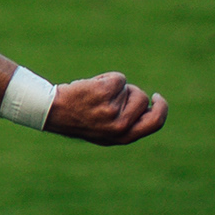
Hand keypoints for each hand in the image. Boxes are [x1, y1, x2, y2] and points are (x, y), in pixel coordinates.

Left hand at [46, 73, 166, 143]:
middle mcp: (119, 125)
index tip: (157, 98)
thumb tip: (149, 105)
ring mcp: (112, 109)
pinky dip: (106, 78)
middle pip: (143, 100)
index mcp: (123, 136)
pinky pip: (118, 78)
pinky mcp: (104, 93)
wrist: (53, 110)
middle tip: (112, 94)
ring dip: (115, 87)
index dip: (161, 109)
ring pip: (128, 88)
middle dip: (132, 93)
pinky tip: (91, 87)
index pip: (155, 123)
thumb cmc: (79, 118)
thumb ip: (128, 122)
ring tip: (95, 94)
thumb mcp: (105, 130)